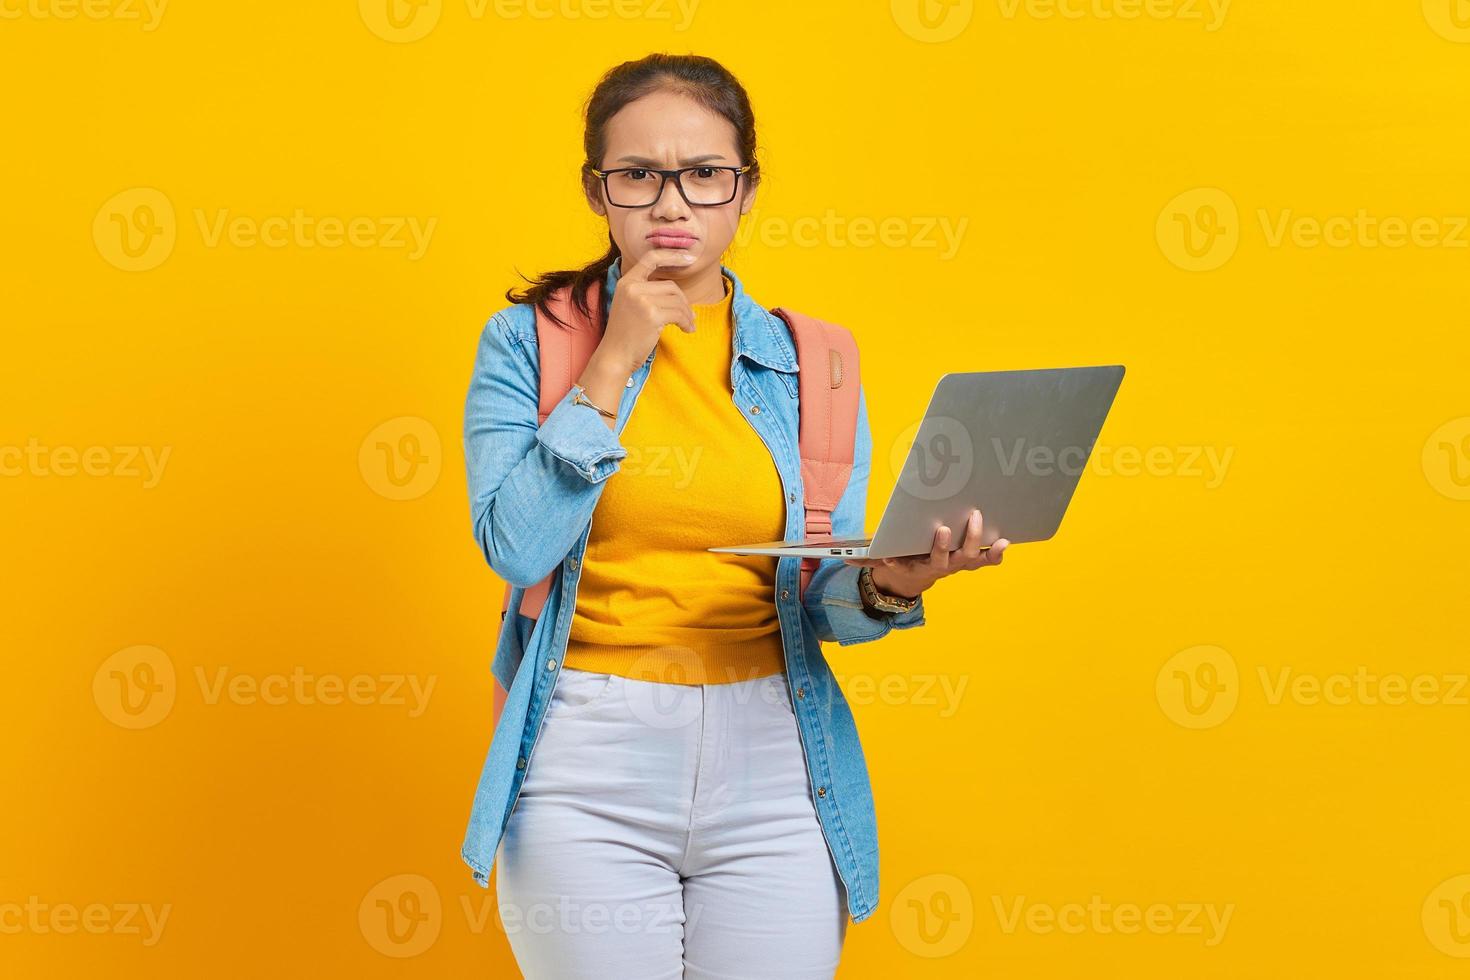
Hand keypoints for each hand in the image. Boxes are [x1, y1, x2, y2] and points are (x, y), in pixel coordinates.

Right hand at [593, 247, 697, 376]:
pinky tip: (687, 330)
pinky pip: (679, 314)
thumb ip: (647, 293)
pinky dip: (686, 322)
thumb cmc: (626, 334)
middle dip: (684, 302)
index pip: (651, 258)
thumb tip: (679, 294)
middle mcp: (633, 287)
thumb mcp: (630, 306)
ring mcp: (642, 300)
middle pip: (671, 286)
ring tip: (688, 325)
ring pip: (677, 301)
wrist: (615, 356)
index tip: (688, 257)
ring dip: (687, 314)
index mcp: (627, 282)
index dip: (671, 255)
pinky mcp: (652, 315)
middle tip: (689, 316)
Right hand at [843, 508, 1007, 598]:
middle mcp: (943, 567)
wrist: (918, 575)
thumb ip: (867, 559)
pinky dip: (995, 553)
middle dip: (951, 543)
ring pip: (972, 558)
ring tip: (986, 526)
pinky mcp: (972, 559)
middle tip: (948, 527)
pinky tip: (1004, 541)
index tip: (918, 542)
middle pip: (951, 558)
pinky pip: (986, 559)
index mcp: (921, 567)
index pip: (920, 562)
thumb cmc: (903, 558)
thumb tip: (844, 559)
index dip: (923, 553)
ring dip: (979, 544)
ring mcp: (960, 564)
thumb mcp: (884, 560)